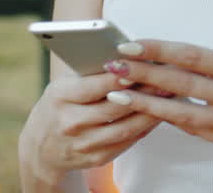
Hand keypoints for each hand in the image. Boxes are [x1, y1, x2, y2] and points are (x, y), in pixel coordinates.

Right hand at [18, 72, 160, 186]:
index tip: (142, 64)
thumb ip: (90, 72)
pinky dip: (145, 127)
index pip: (94, 86)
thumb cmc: (60, 104)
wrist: (42, 146)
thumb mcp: (65, 84)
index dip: (120, 76)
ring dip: (151, 111)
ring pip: (125, 127)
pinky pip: (127, 141)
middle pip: (114, 107)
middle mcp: (69, 122)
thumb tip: (127, 55)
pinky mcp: (96, 158)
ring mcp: (83, 143)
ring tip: (170, 94)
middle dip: (144, 91)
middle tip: (167, 77)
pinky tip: (159, 113)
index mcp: (60, 97)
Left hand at [102, 40, 212, 149]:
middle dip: (143, 75)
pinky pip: (191, 127)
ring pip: (180, 112)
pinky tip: (146, 108)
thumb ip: (210, 60)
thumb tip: (166, 57)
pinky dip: (167, 116)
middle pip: (180, 84)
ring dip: (145, 102)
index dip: (157, 50)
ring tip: (117, 93)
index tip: (129, 46)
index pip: (190, 56)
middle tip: (113, 67)